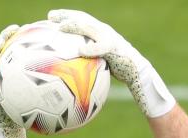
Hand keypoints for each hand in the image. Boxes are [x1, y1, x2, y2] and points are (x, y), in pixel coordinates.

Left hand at [48, 10, 175, 117]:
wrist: (138, 72)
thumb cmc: (118, 69)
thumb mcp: (100, 61)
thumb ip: (87, 59)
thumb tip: (68, 68)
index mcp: (99, 32)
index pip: (81, 20)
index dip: (66, 16)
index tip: (50, 17)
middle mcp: (104, 31)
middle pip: (83, 18)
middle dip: (66, 15)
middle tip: (50, 17)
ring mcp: (110, 38)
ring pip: (90, 28)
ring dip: (76, 26)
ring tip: (61, 28)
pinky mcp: (116, 48)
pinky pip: (102, 46)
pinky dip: (91, 47)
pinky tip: (80, 49)